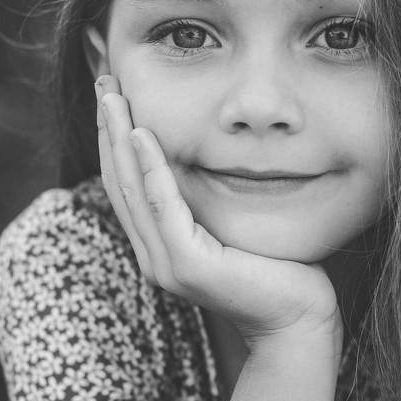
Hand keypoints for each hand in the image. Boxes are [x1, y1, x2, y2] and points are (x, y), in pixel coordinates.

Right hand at [95, 77, 340, 347]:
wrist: (298, 320)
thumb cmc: (277, 270)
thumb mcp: (234, 224)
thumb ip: (211, 199)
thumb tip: (211, 154)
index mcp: (161, 247)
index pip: (126, 185)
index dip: (113, 139)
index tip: (111, 94)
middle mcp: (154, 257)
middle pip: (119, 182)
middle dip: (107, 129)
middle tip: (102, 80)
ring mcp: (167, 264)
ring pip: (132, 190)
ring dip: (118, 139)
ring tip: (111, 97)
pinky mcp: (188, 266)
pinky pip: (163, 207)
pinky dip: (149, 169)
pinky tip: (142, 134)